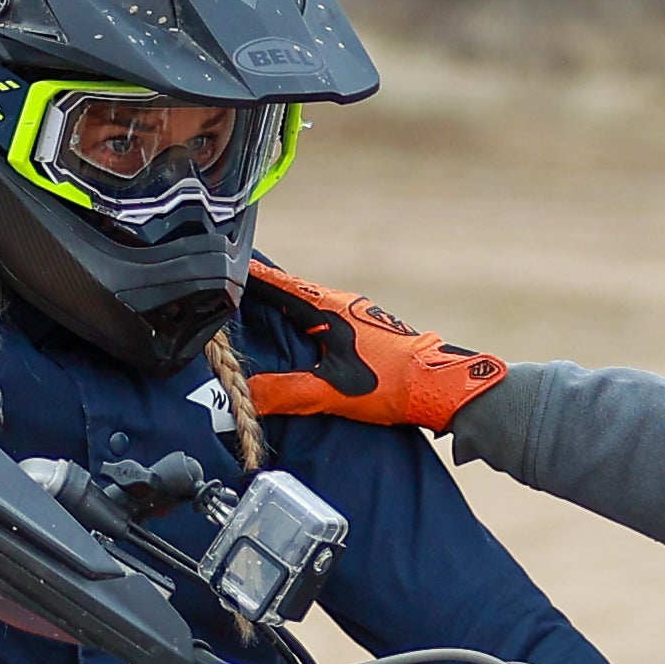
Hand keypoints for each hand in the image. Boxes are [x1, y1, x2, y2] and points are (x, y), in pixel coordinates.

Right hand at [237, 263, 506, 430]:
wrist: (442, 386)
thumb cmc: (391, 382)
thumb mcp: (332, 391)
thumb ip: (286, 393)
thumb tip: (246, 395)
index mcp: (328, 307)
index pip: (278, 285)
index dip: (249, 278)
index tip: (222, 269)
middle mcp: (340, 302)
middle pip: (289, 291)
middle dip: (259, 292)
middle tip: (227, 293)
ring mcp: (354, 314)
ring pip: (306, 304)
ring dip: (280, 308)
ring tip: (252, 315)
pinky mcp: (364, 329)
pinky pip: (321, 317)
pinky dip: (300, 321)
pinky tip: (294, 338)